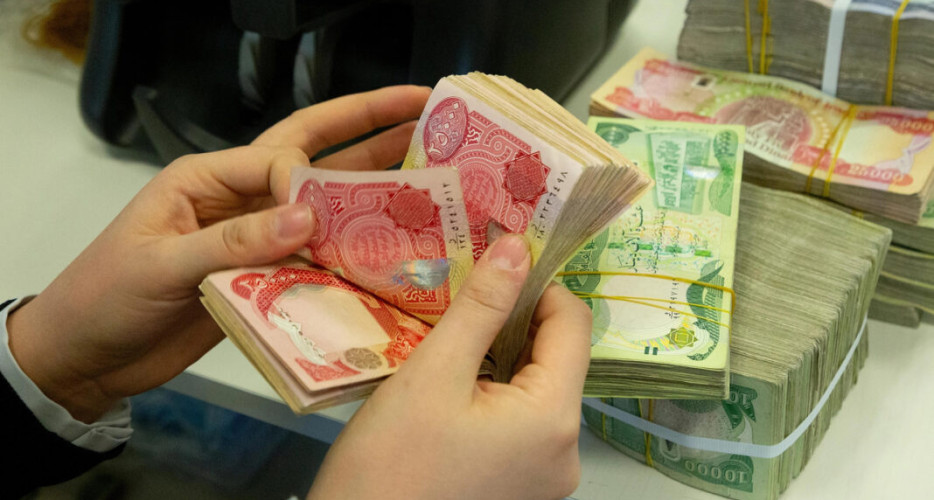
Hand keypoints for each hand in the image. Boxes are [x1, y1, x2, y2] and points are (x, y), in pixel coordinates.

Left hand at [7, 85, 430, 422]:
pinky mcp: (264, 278)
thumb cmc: (104, 298)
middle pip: (312, 154)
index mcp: (207, 178)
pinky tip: (389, 256)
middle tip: (421, 111)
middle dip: (367, 128)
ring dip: (370, 190)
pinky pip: (316, 259)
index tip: (321, 219)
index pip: (278, 159)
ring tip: (426, 178)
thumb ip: (232, 240)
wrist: (86, 358)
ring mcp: (256, 239)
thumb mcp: (159, 263)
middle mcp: (239, 199)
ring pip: (323, 207)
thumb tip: (306, 215)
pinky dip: (350, 257)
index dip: (311, 180)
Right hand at [307, 234, 592, 499]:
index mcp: (555, 419)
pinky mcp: (521, 487)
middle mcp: (566, 450)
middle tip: (464, 296)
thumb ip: (482, 307)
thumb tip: (517, 246)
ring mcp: (545, 475)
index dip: (539, 286)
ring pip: (536, 388)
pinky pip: (521, 422)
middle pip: (557, 358)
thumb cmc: (390, 464)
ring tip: (452, 337)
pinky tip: (454, 384)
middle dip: (515, 320)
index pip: (574, 325)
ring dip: (500, 355)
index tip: (495, 265)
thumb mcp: (433, 374)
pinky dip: (494, 392)